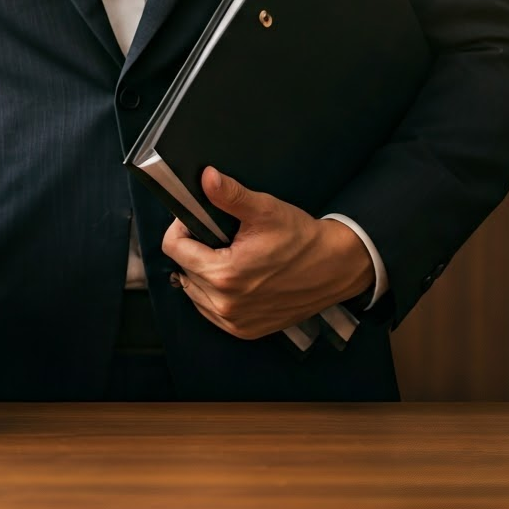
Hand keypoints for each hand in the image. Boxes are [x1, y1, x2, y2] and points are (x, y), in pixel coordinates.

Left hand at [161, 167, 372, 339]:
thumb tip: (206, 178)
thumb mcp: (264, 210)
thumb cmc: (302, 239)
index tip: (196, 220)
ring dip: (201, 273)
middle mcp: (225, 304)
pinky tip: (233, 279)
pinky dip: (214, 295)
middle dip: (194, 249)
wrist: (335, 267)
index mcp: (224, 275)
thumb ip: (230, 195)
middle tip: (218, 237)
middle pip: (182, 269)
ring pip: (193, 292)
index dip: (180, 228)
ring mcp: (234, 321)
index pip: (174, 248)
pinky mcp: (244, 330)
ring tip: (226, 256)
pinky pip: (210, 311)